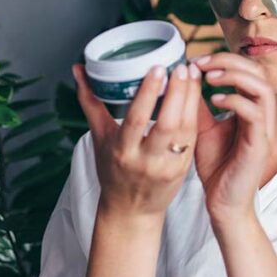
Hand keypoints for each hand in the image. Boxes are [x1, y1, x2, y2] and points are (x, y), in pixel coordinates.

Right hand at [71, 61, 200, 220]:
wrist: (131, 209)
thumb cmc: (113, 170)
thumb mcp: (99, 137)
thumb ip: (90, 101)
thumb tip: (79, 70)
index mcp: (122, 151)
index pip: (137, 120)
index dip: (148, 93)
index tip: (158, 68)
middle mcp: (145, 161)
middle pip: (167, 124)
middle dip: (178, 93)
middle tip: (182, 67)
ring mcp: (167, 167)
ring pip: (185, 130)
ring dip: (192, 100)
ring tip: (193, 75)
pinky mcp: (183, 169)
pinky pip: (193, 138)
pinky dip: (196, 114)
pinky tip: (197, 95)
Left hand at [189, 52, 275, 224]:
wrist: (223, 203)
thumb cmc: (216, 166)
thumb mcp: (201, 128)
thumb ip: (197, 104)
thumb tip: (184, 76)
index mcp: (251, 108)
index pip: (248, 71)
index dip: (224, 59)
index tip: (196, 61)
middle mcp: (262, 116)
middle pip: (259, 73)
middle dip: (230, 61)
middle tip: (201, 63)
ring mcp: (264, 130)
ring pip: (263, 88)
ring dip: (235, 76)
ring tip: (209, 77)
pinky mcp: (260, 145)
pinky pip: (256, 114)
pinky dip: (235, 101)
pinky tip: (213, 100)